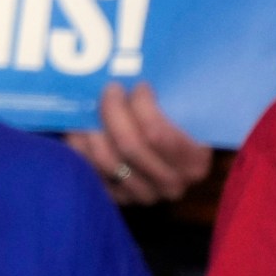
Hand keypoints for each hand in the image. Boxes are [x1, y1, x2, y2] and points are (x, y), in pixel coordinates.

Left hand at [66, 81, 213, 205]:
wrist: (170, 158)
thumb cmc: (181, 126)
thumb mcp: (190, 115)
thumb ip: (177, 102)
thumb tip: (144, 77)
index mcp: (194, 162)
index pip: (159, 135)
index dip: (143, 107)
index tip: (139, 86)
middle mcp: (171, 184)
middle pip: (130, 146)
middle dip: (114, 111)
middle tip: (110, 89)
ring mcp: (143, 194)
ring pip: (107, 160)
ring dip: (93, 128)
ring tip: (91, 106)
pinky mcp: (117, 198)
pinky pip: (90, 172)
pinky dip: (80, 148)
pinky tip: (80, 127)